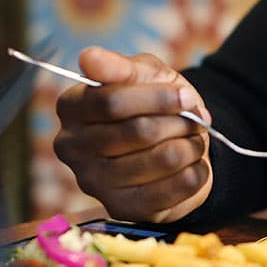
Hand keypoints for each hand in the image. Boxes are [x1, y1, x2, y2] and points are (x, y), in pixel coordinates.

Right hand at [52, 48, 212, 222]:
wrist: (172, 141)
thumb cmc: (152, 102)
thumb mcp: (142, 73)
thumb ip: (119, 66)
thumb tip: (88, 57)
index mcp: (70, 107)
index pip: (110, 102)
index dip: (156, 98)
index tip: (185, 96)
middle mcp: (71, 147)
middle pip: (137, 132)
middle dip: (178, 122)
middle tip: (196, 118)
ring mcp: (92, 182)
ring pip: (158, 160)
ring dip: (189, 146)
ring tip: (194, 139)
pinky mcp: (119, 209)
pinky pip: (168, 192)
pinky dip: (193, 173)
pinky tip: (194, 164)